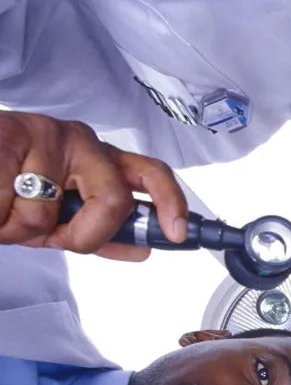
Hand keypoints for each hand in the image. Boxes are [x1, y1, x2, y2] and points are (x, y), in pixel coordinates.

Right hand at [0, 111, 186, 260]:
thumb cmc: (14, 189)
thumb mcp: (62, 217)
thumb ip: (101, 233)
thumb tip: (143, 249)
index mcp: (104, 161)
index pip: (153, 174)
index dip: (171, 203)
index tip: (179, 233)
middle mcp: (83, 143)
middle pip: (113, 201)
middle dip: (83, 235)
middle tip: (55, 237)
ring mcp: (47, 135)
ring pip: (46, 212)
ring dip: (17, 227)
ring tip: (5, 208)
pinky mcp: (9, 135)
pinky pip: (7, 202)